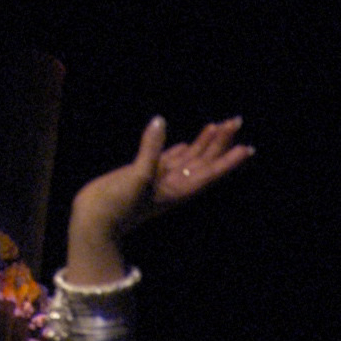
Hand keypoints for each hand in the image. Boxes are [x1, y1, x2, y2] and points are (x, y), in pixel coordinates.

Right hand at [68, 115, 253, 261]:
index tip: (247, 148)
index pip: (209, 172)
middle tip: (236, 121)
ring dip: (204, 142)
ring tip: (219, 125)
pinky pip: (167, 160)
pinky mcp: (144, 174)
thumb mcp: (136, 176)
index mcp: (177, 190)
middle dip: (221, 143)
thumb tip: (159, 122)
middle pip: (204, 161)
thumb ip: (150, 150)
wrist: (93, 219)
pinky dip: (180, 150)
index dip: (228, 160)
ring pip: (188, 158)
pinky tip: (188, 143)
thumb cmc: (117, 205)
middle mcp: (173, 185)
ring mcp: (159, 180)